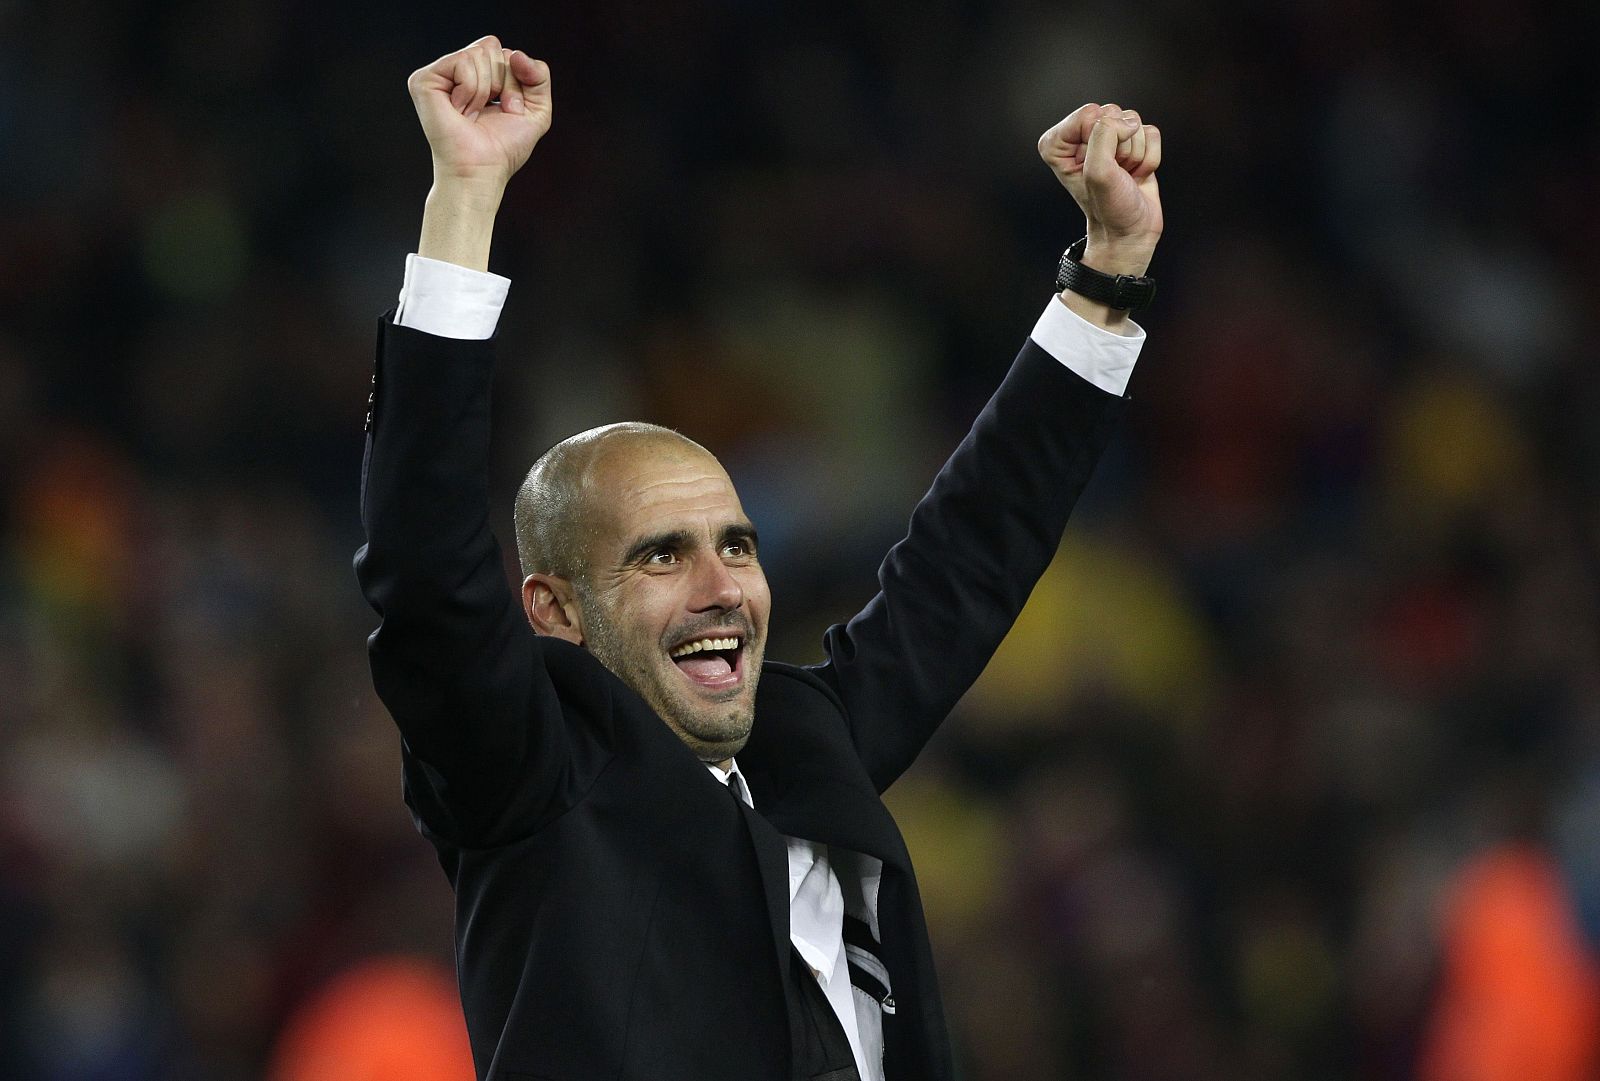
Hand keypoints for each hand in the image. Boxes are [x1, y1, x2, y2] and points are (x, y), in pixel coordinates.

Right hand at [408, 36, 552, 193]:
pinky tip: (460, 110)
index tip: (506, 111)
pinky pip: (463, 60)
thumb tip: (517, 54)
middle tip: (488, 112)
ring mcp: (439, 74)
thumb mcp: (537, 110)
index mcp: (479, 75)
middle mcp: (457, 72)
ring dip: (486, 90)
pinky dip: (471, 89)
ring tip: (472, 114)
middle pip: (492, 47)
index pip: (507, 53)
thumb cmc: (504, 148)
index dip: (516, 83)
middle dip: (503, 83)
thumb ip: (539, 76)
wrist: (481, 170)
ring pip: (479, 53)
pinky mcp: (424, 79)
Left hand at [1038, 104, 1161, 276]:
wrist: (1130, 232)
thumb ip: (1104, 135)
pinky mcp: (1133, 144)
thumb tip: (1128, 121)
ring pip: (1134, 123)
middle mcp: (1081, 138)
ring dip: (1135, 154)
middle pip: (1113, 114)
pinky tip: (1137, 174)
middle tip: (1115, 173)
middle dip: (1121, 147)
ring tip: (1125, 175)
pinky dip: (1150, 157)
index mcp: (1058, 143)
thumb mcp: (1098, 172)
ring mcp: (1109, 139)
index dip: (1101, 139)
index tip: (1098, 167)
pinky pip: (1151, 133)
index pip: (1089, 113)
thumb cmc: (1108, 208)